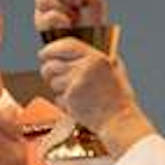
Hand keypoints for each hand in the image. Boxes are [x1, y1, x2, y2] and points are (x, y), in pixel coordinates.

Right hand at [35, 0, 108, 31]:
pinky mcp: (41, 25)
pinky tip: (68, 25)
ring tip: (74, 17)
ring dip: (62, 6)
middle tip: (78, 2)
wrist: (91, 43)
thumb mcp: (95, 1)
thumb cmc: (93, 23)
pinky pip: (48, 15)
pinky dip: (61, 19)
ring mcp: (44, 10)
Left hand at [39, 38, 154, 154]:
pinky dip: (64, 103)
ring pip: (53, 82)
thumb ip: (95, 57)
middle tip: (51, 76)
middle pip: (52, 64)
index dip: (52, 48)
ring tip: (75, 95)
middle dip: (48, 71)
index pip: (67, 45)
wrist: (119, 119)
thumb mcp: (113, 69)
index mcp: (97, 57)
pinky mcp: (70, 98)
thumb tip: (71, 51)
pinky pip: (57, 98)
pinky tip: (78, 105)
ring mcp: (76, 83)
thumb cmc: (118, 97)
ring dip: (58, 89)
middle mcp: (85, 67)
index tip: (44, 54)